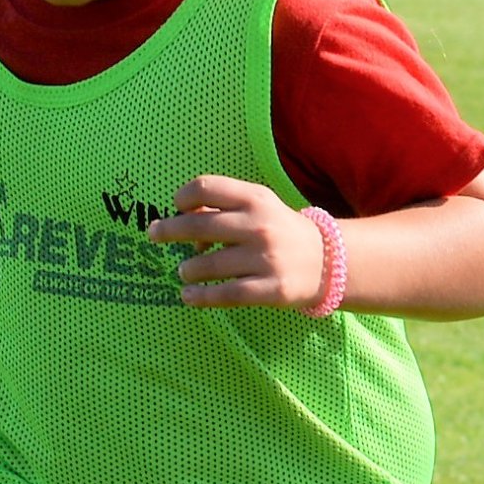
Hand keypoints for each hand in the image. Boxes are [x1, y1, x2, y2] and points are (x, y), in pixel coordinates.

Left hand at [148, 175, 329, 309]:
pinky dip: (200, 296)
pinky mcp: (271, 289)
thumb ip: (224, 207)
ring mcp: (266, 258)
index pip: (205, 187)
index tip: (176, 208)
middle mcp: (260, 225)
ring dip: (187, 268)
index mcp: (256, 199)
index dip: (182, 197)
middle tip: (154, 235)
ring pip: (208, 264)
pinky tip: (188, 296)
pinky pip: (225, 295)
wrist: (330, 261)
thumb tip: (181, 219)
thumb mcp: (260, 208)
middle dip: (169, 230)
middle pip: (199, 224)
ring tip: (184, 270)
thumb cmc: (281, 231)